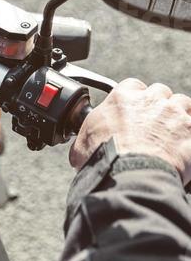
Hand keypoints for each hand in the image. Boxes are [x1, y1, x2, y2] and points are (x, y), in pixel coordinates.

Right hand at [70, 78, 190, 183]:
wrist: (130, 175)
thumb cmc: (104, 158)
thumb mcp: (82, 145)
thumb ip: (86, 139)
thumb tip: (80, 151)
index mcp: (123, 97)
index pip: (133, 86)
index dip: (134, 99)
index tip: (133, 112)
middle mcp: (151, 100)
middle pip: (160, 92)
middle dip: (158, 106)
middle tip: (154, 125)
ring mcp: (174, 113)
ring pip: (184, 103)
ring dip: (179, 116)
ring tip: (173, 134)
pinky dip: (190, 136)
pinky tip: (184, 147)